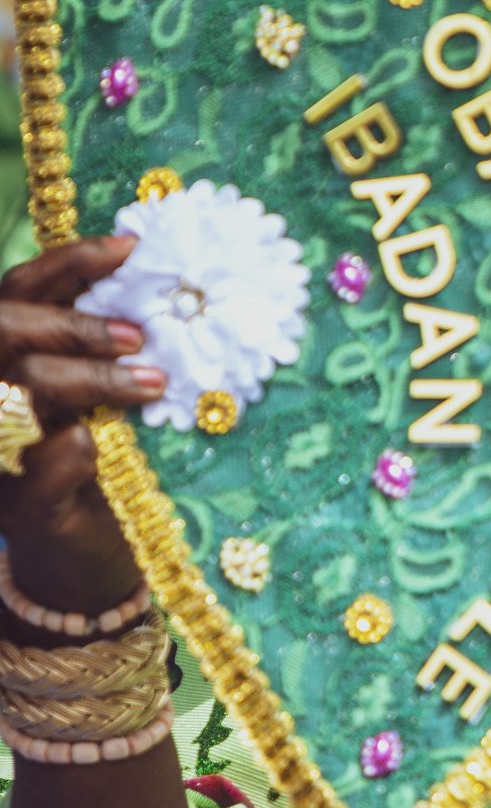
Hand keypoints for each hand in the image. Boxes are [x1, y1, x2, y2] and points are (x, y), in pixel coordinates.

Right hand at [0, 237, 160, 617]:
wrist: (89, 560)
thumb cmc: (104, 463)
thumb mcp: (104, 394)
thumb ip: (111, 343)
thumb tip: (158, 276)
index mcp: (15, 361)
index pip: (20, 291)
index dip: (68, 262)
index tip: (131, 246)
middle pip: (6, 333)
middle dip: (73, 325)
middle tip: (138, 335)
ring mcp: (0, 457)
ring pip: (23, 394)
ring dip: (87, 381)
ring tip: (152, 382)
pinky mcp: (25, 513)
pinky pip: (38, 473)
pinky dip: (67, 454)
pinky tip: (94, 445)